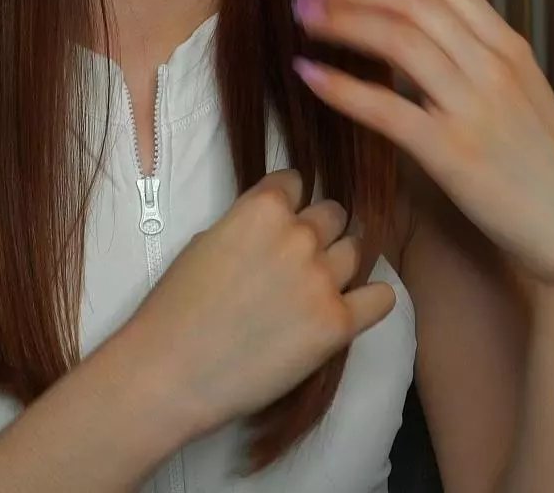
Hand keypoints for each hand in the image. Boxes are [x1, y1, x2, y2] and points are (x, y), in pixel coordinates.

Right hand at [110, 169, 395, 438]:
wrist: (172, 371)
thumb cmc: (175, 309)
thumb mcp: (205, 242)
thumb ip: (247, 226)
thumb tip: (275, 232)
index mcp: (262, 209)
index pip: (296, 182)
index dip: (288, 205)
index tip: (279, 227)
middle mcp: (299, 236)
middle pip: (333, 214)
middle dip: (318, 232)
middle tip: (297, 262)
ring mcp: (323, 279)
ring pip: (357, 251)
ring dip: (340, 264)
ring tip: (316, 289)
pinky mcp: (338, 323)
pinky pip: (381, 298)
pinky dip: (370, 300)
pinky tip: (350, 309)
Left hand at [290, 0, 553, 297]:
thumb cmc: (541, 168)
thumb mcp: (518, 96)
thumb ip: (474, 62)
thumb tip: (417, 38)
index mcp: (507, 46)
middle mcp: (492, 65)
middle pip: (410, 1)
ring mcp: (474, 107)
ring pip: (396, 40)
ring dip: (340, 22)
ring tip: (302, 20)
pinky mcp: (453, 153)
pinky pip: (384, 107)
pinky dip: (339, 86)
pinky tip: (308, 75)